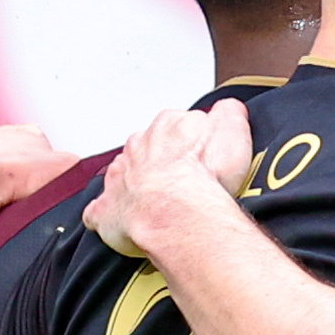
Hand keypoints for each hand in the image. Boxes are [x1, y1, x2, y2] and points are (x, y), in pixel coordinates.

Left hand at [90, 99, 250, 261]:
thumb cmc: (203, 176)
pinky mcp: (107, 210)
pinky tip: (128, 225)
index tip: (202, 160)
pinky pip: (102, 212)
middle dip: (161, 165)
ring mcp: (119, 177)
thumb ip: (229, 115)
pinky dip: (111, 218)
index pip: (178, 127)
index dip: (191, 145)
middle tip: (183, 186)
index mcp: (167, 127)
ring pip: (124, 175)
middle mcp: (139, 147)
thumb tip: (230, 109)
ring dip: (138, 188)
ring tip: (160, 207)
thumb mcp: (232, 131)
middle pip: (148, 149)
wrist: (177, 211)